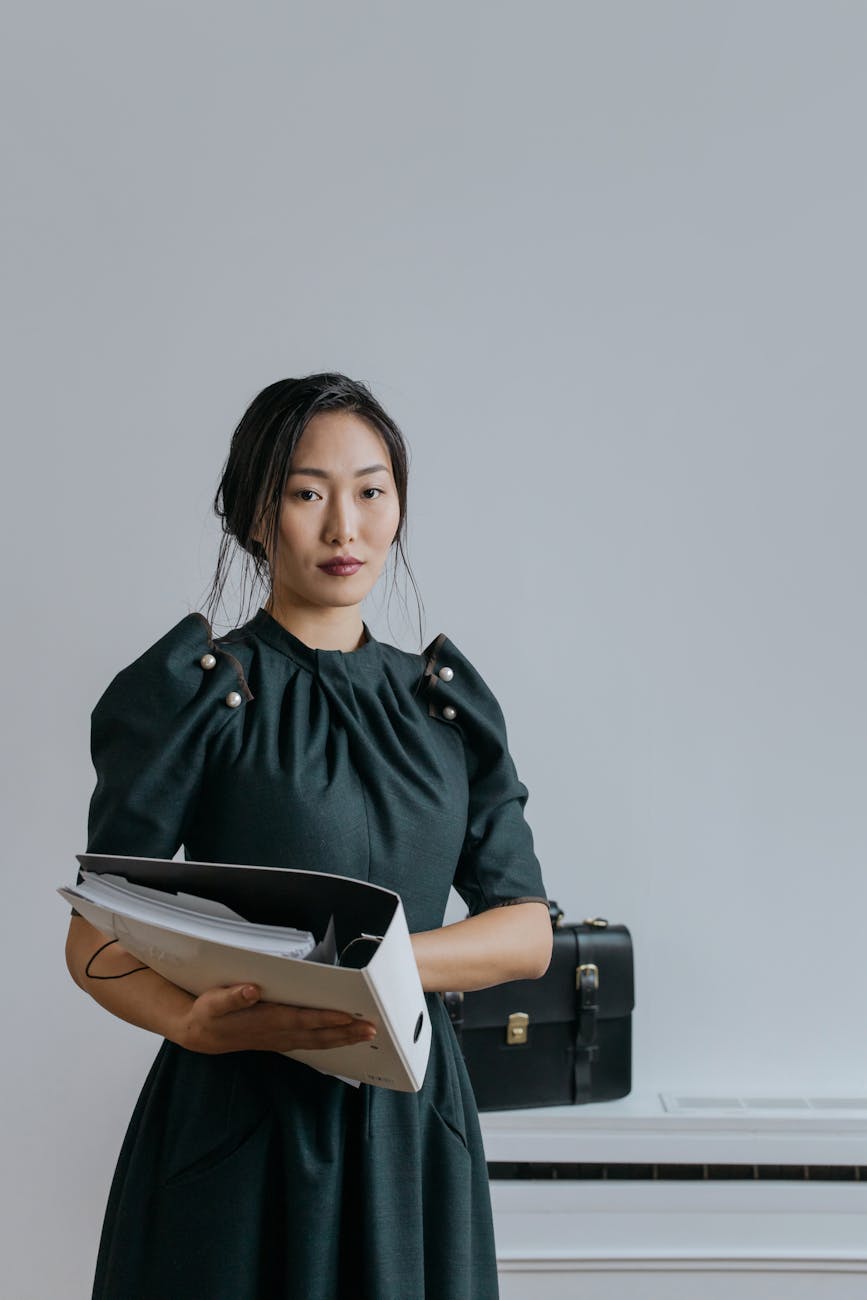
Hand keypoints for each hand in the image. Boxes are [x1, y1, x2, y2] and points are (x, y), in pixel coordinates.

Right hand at [174, 983, 377, 1055]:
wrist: (200, 1034)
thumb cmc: (208, 1014)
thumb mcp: (213, 1003)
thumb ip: (232, 997)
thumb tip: (251, 990)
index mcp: (266, 1021)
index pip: (302, 1020)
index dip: (326, 1019)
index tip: (348, 1016)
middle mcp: (277, 1033)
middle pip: (317, 1035)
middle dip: (345, 1033)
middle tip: (372, 1030)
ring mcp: (280, 1040)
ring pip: (317, 1042)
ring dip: (343, 1039)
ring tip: (366, 1035)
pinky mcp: (280, 1041)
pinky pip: (311, 1044)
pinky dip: (329, 1042)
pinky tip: (343, 1039)